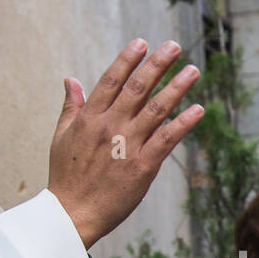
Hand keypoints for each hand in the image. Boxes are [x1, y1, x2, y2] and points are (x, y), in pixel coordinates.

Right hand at [47, 40, 204, 247]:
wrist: (72, 214)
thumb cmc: (65, 178)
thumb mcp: (61, 137)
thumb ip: (70, 107)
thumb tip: (70, 79)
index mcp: (89, 118)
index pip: (111, 81)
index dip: (128, 60)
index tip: (142, 43)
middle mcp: (110, 126)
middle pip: (138, 88)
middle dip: (158, 64)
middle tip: (174, 46)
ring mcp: (128, 145)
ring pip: (157, 109)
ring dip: (177, 87)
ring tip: (193, 70)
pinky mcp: (143, 166)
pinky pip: (168, 139)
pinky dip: (184, 122)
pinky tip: (198, 109)